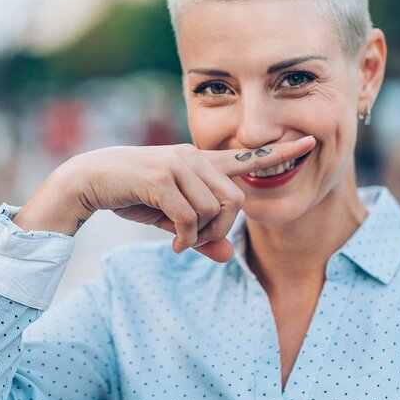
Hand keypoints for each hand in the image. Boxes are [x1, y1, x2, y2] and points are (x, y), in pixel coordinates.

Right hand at [13, 136, 315, 262]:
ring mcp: (179, 164)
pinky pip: (190, 216)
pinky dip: (184, 239)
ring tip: (180, 242)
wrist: (89, 180)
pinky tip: (171, 245)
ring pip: (215, 210)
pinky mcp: (161, 177)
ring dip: (200, 236)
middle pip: (235, 201)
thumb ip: (201, 235)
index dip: (279, 152)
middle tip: (197, 243)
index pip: (246, 156)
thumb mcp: (172, 220)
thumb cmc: (132, 195)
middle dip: (222, 231)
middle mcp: (194, 158)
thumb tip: (228, 257)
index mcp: (201, 162)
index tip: (310, 141)